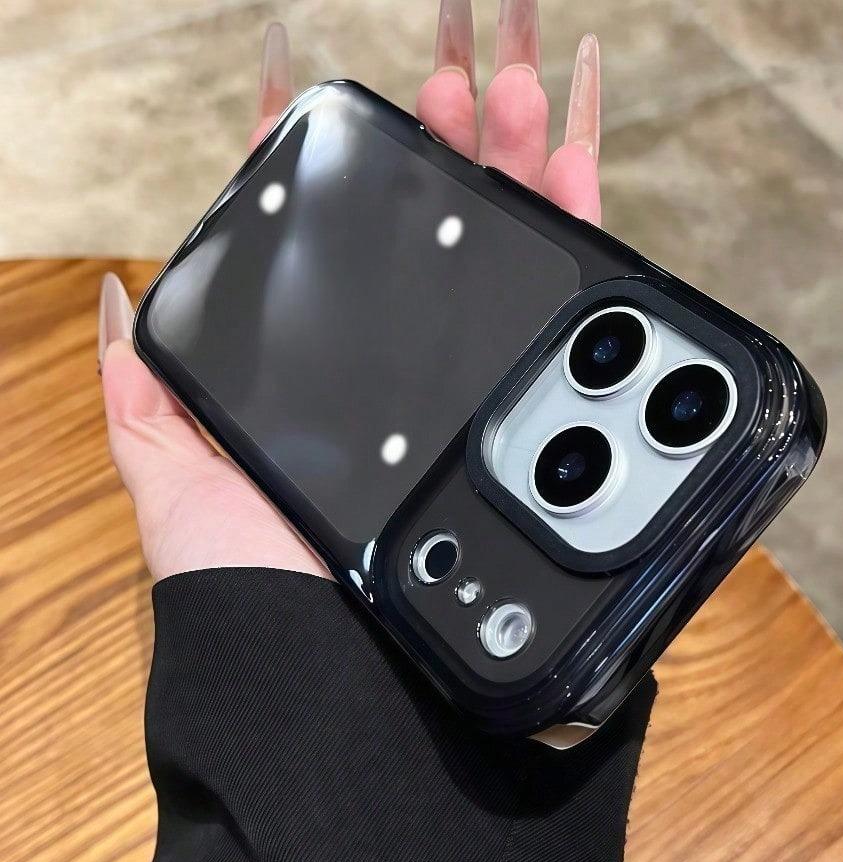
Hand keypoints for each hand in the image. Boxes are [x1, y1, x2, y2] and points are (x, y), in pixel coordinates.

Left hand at [100, 1, 602, 581]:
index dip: (302, 146)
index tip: (300, 68)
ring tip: (502, 75)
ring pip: (493, 230)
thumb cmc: (253, 575)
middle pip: (416, 214)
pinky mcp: (521, 391)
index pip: (312, 227)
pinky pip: (559, 282)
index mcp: (315, 354)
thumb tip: (110, 294)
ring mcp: (462, 368)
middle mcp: (395, 353)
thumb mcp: (171, 473)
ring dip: (502, 146)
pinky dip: (572, 206)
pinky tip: (571, 142)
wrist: (341, 661)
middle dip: (433, 127)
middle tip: (445, 60)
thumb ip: (141, 388)